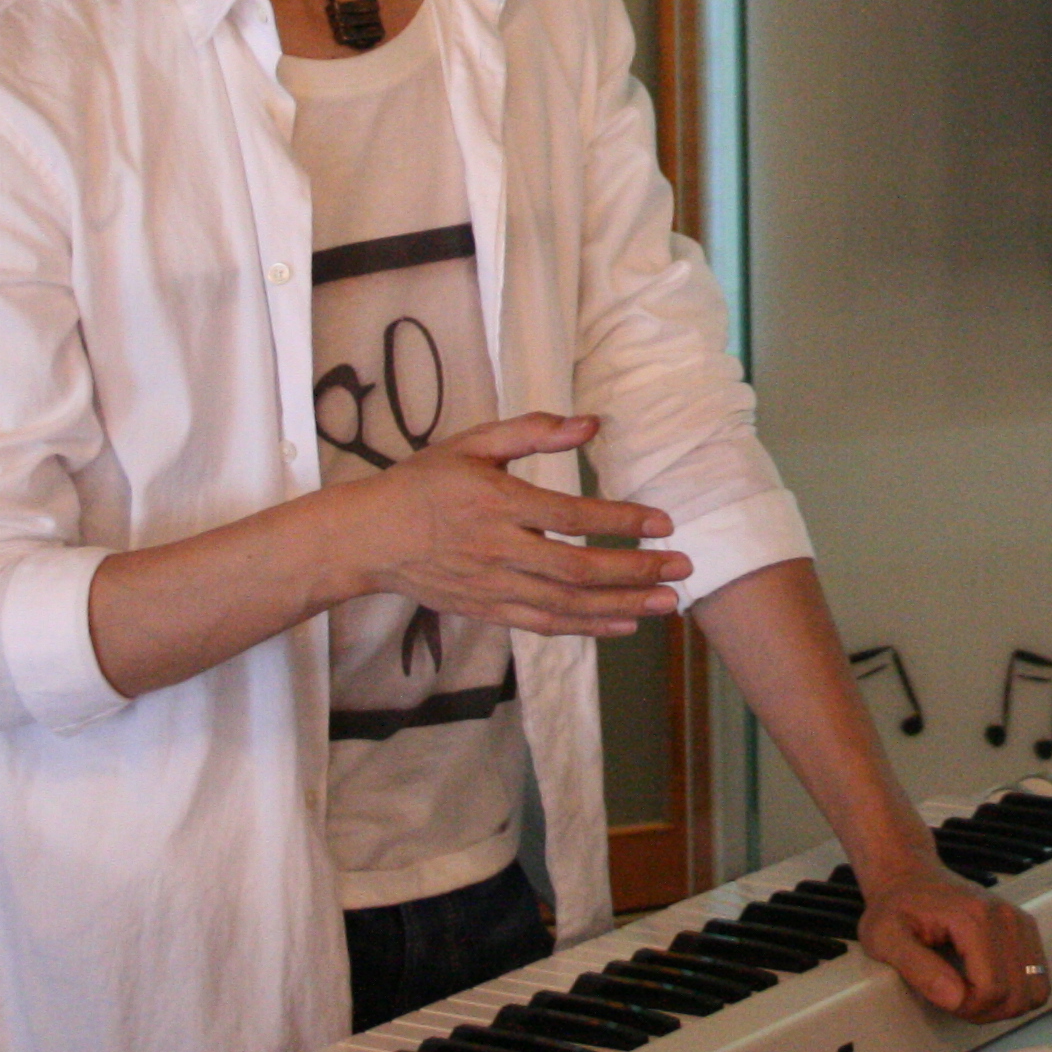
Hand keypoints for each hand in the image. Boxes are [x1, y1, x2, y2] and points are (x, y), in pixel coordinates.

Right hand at [349, 413, 691, 638]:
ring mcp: (493, 587)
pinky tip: (622, 624)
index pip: (572, 516)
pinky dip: (586, 627)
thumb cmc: (424, 482)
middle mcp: (499, 550)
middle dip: (636, 570)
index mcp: (498, 503)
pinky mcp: (488, 611)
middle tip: (682, 567)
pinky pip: (544, 624)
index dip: (621, 521)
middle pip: (578, 569)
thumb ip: (533, 431)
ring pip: (567, 604)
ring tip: (668, 603)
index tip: (662, 522)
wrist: (369, 538)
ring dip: (622, 605)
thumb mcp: (472, 442)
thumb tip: (592, 423)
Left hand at [854, 860, 1050, 1022]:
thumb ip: (918, 969)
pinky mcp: (1025, 927)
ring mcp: (1019, 921)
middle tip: (956, 1000)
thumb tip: (955, 998)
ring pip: (1036, 990)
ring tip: (973, 996)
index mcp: (974, 918)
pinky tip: (988, 984)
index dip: (968, 1009)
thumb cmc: (894, 907)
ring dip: (1006, 1005)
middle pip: (1018, 994)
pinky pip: (1038, 977)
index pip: (992, 990)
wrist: (909, 876)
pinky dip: (1017, 992)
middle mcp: (1005, 916)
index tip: (942, 998)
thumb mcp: (884, 938)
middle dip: (987, 1011)